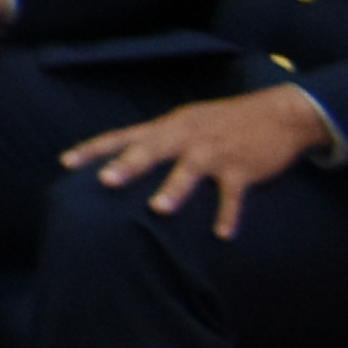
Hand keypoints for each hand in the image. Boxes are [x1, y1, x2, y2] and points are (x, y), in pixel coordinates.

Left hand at [71, 80, 337, 236]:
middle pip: (153, 148)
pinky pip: (234, 193)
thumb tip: (120, 159)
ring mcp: (215, 151)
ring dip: (175, 188)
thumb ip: (156, 139)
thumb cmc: (224, 122)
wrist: (281, 113)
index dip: (94, 149)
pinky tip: (222, 234)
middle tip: (104, 181)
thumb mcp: (186, 122)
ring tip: (158, 209)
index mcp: (168, 126)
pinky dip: (228, 213)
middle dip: (128, 164)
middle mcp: (187, 135)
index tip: (66, 163)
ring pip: (191, 168)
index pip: (123, 135)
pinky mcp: (244, 167)